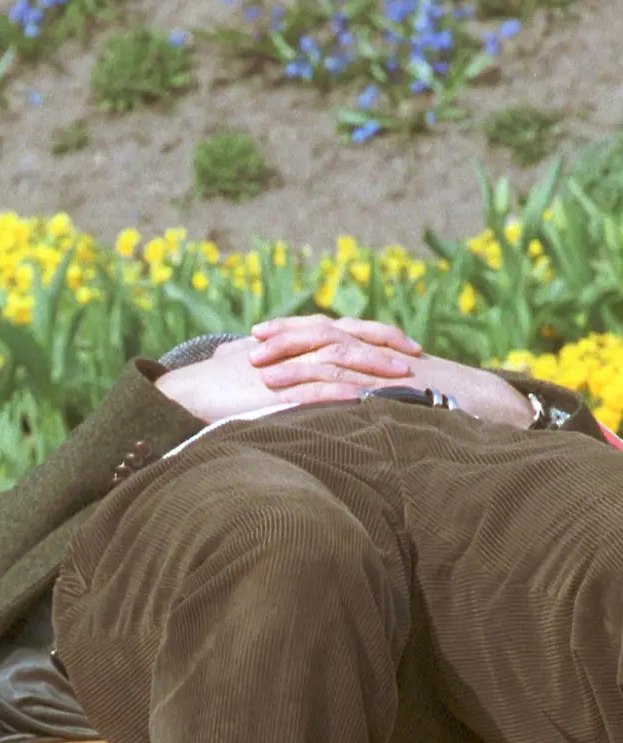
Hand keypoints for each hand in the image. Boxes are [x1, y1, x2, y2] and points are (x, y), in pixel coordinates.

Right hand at [155, 317, 421, 424]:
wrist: (182, 393)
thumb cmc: (213, 385)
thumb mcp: (252, 370)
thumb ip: (278, 365)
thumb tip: (293, 373)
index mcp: (291, 340)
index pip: (342, 330)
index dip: (377, 336)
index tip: (407, 346)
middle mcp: (291, 346)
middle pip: (347, 339)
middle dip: (384, 348)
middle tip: (416, 359)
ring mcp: (283, 366)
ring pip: (337, 360)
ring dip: (371, 368)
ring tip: (402, 380)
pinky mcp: (272, 389)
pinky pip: (312, 388)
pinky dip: (340, 392)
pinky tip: (364, 399)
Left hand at [250, 315, 531, 424]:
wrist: (493, 405)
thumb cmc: (450, 407)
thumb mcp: (402, 398)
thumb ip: (373, 396)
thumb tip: (343, 408)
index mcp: (378, 353)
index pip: (330, 334)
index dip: (295, 334)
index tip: (259, 338)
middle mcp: (380, 354)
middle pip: (326, 335)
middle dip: (286, 337)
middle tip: (249, 342)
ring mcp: (388, 369)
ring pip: (334, 354)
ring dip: (294, 359)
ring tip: (260, 367)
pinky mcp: (394, 389)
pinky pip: (353, 384)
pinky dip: (321, 389)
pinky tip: (293, 395)